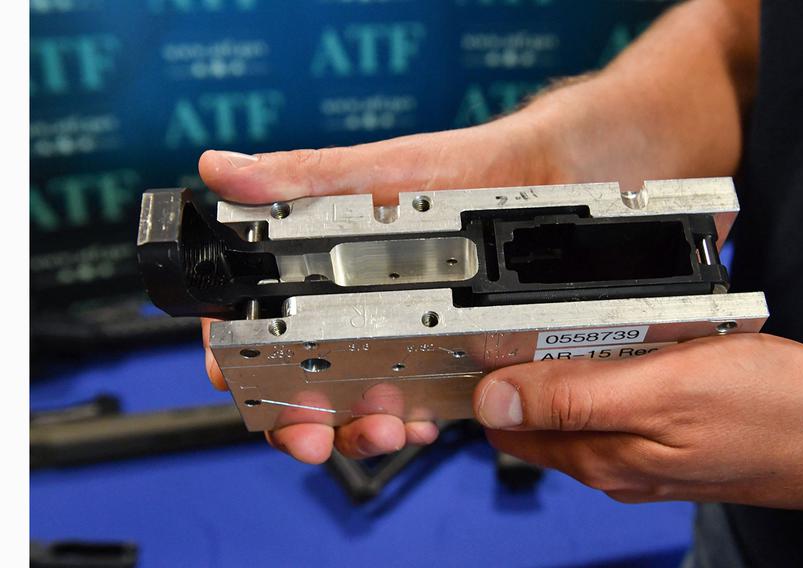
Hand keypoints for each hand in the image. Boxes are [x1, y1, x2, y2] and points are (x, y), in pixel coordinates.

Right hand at [198, 113, 568, 462]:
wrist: (549, 174)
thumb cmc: (466, 166)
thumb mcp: (382, 172)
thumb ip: (304, 178)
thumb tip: (224, 171)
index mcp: (322, 261)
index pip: (255, 317)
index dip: (235, 356)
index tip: (240, 385)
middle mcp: (352, 302)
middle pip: (299, 379)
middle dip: (298, 418)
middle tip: (314, 434)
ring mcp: (397, 330)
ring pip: (353, 402)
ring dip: (355, 428)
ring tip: (382, 426)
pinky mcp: (443, 348)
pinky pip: (415, 400)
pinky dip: (409, 420)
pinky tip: (421, 420)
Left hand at [473, 333, 802, 509]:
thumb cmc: (775, 413)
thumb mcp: (665, 389)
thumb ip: (574, 397)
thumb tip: (494, 399)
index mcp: (600, 454)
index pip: (505, 423)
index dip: (487, 377)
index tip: (487, 330)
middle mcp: (613, 460)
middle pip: (538, 410)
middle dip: (527, 363)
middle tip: (543, 310)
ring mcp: (642, 449)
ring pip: (580, 400)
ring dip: (575, 359)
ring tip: (595, 319)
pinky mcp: (670, 433)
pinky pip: (621, 396)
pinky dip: (616, 364)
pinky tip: (639, 339)